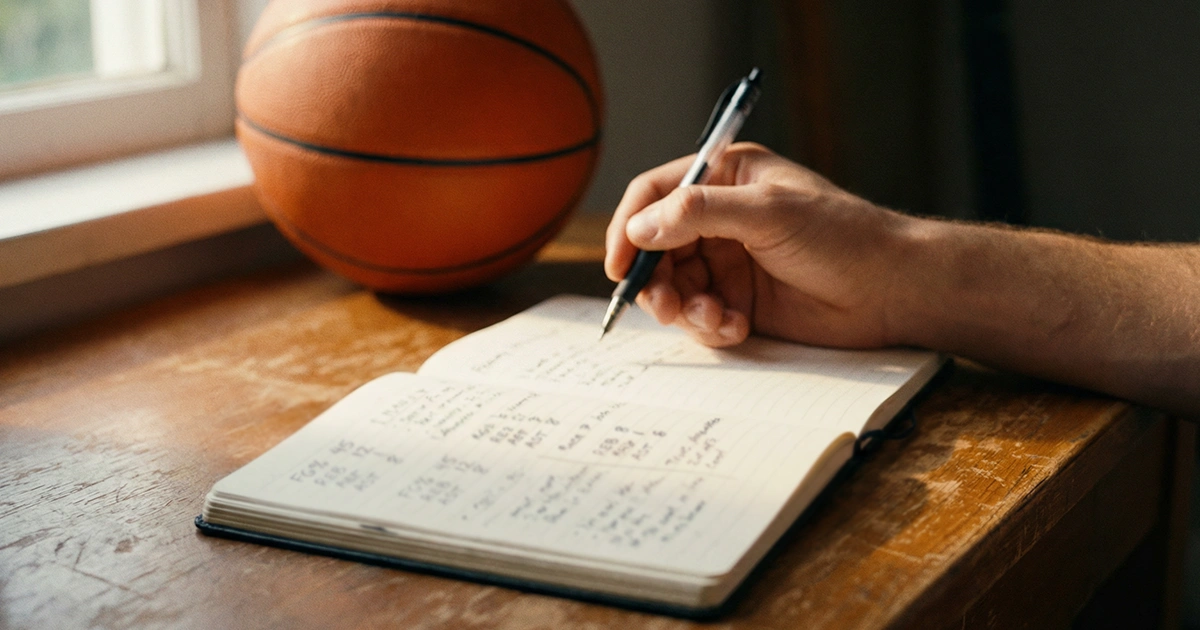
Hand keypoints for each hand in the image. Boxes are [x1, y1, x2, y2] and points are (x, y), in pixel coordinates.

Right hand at [605, 143, 913, 347]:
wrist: (891, 290)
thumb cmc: (841, 236)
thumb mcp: (768, 212)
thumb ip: (699, 213)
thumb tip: (639, 228)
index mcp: (724, 177)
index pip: (654, 194)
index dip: (629, 226)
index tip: (618, 263)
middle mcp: (719, 218)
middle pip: (655, 246)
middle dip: (655, 278)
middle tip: (665, 303)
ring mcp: (728, 261)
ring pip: (673, 286)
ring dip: (683, 307)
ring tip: (713, 317)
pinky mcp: (738, 301)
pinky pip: (699, 316)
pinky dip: (709, 326)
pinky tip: (737, 326)